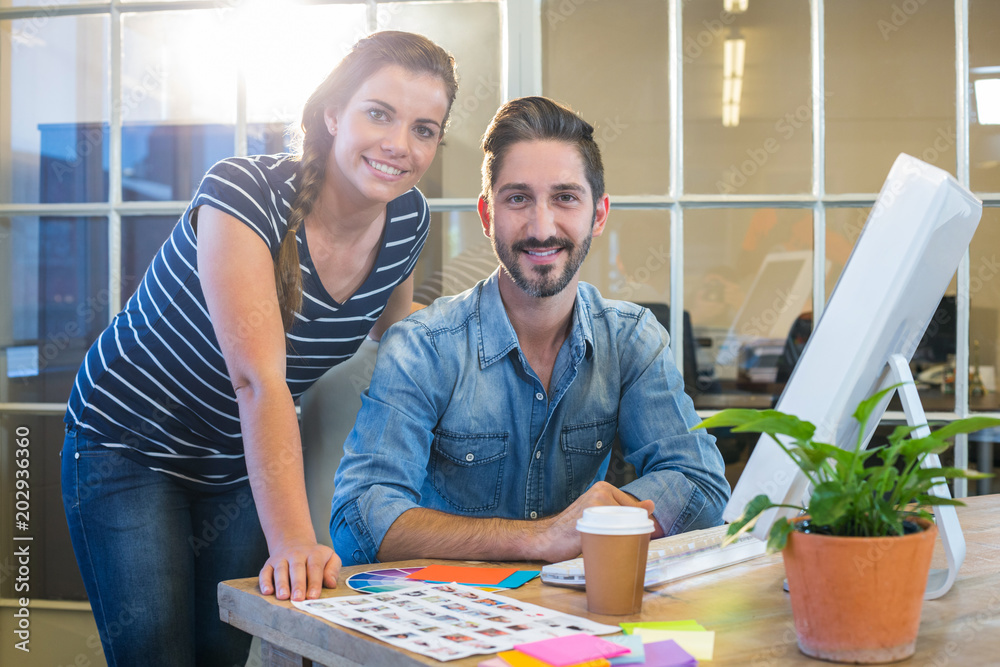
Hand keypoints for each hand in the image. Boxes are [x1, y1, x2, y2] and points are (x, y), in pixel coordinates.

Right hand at [259, 541, 340, 600]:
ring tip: (283, 596)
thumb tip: (331, 584)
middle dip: (297, 584)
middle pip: (297, 568)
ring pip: (280, 570)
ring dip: (281, 584)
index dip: (314, 582)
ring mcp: (281, 559)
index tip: (314, 596)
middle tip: (298, 598)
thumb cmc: (315, 557)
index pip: (314, 567)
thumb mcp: (330, 558)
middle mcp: (296, 555)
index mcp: (313, 554)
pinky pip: (265, 572)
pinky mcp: (269, 564)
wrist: (294, 541)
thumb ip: (333, 570)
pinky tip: (267, 592)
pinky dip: (264, 582)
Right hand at [532, 481, 655, 562]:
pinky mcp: (592, 515)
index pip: (633, 510)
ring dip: (618, 540)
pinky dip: (612, 544)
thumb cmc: (571, 530)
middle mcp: (602, 490)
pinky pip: (614, 533)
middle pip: (631, 519)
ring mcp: (597, 502)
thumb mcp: (599, 515)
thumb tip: (652, 504)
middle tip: (608, 543)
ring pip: (624, 527)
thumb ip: (623, 508)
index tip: (615, 536)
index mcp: (604, 487)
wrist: (545, 538)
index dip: (631, 528)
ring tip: (601, 544)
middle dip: (626, 534)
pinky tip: (599, 547)